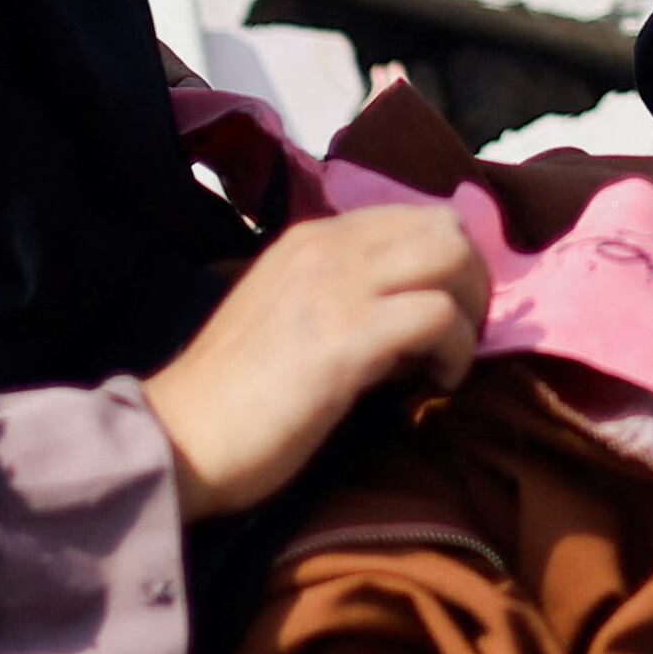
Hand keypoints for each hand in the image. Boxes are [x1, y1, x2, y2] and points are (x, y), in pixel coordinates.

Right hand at [140, 203, 487, 520]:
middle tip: (460, 335)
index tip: (447, 313)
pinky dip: (456, 350)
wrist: (178, 438)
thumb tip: (416, 312)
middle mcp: (326, 247)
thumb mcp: (290, 315)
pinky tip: (436, 385)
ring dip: (470, 311)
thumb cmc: (232, 394)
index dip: (449, 262)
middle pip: (446, 226)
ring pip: (451, 257)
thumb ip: (344, 296)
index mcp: (311, 239)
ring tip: (447, 360)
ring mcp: (336, 287)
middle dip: (474, 279)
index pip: (413, 216)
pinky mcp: (345, 337)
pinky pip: (438, 316)